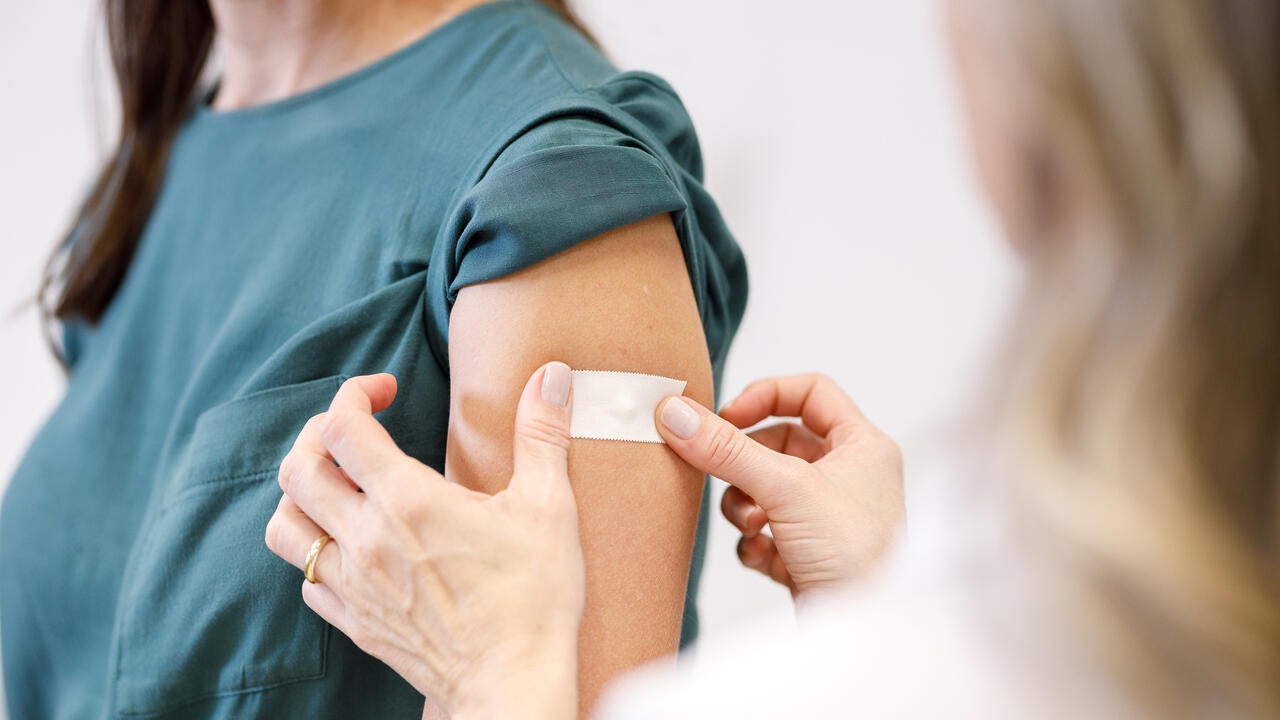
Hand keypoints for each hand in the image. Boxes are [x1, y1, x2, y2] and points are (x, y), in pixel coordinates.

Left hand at [265, 363, 583, 719]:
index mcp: (408, 501)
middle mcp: (366, 540)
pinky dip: (317, 552)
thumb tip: (551, 376)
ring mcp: (354, 585)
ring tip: (338, 484)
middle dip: (318, 434)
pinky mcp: (355, 623)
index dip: (354, 394)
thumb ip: (542, 434)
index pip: (342, 427)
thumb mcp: (548, 506)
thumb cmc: (535, 598)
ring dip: (302, 495)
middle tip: (356, 430)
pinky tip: (352, 547)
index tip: (385, 390)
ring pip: (285, 527)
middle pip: (298, 469)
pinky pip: (308, 579)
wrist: (515, 685)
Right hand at [655, 373, 903, 597]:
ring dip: (744, 507)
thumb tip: (675, 413)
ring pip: (765, 490)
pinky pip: (765, 533)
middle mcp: (849, 476)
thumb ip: (727, 449)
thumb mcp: (786, 488)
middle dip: (745, 464)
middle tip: (723, 474)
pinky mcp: (808, 556)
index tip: (727, 417)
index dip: (766, 396)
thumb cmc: (856, 554)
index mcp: (863, 445)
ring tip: (752, 525)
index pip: (811, 392)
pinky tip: (761, 555)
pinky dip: (753, 542)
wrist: (866, 633)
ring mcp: (828, 518)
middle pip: (778, 444)